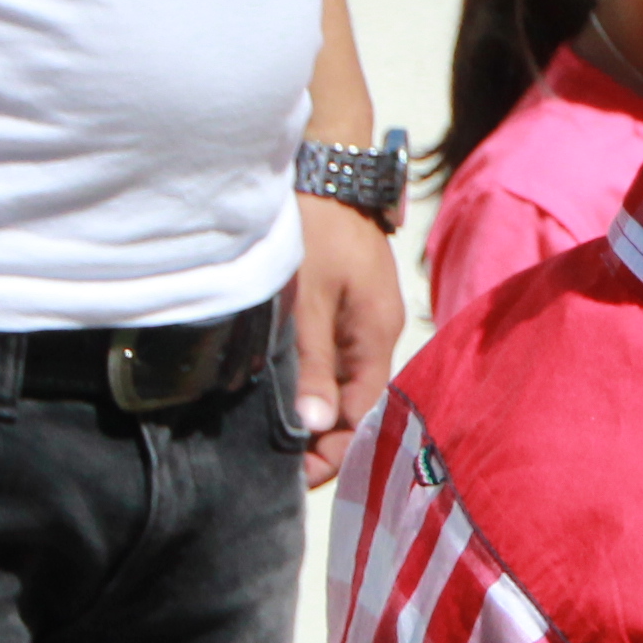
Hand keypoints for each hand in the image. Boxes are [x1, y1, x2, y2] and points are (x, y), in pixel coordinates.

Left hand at [290, 192, 407, 486]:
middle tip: (272, 465)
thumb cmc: (315, 226)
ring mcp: (357, 319)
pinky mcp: (339, 304)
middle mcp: (373, 334)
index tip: (294, 478)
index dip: (334, 453)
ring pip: (337, 382)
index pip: (363, 417)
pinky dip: (306, 381)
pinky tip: (275, 388)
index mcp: (375, 338)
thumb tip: (314, 427)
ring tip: (267, 434)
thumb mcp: (307, 300)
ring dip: (309, 410)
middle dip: (318, 439)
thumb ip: (311, 364)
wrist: (324, 164)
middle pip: (352, 405)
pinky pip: (327, 357)